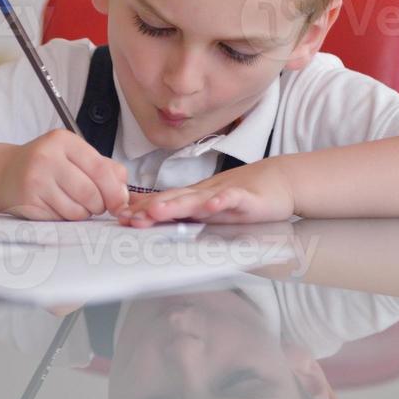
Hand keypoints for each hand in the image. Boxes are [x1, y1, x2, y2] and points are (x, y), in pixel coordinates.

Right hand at [0, 129, 130, 220]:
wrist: (5, 172)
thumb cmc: (47, 164)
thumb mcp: (74, 154)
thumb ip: (104, 167)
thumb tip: (124, 193)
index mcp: (63, 141)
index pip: (100, 169)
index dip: (115, 190)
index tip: (120, 202)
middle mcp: (47, 158)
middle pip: (90, 193)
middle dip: (100, 204)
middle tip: (96, 204)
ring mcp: (35, 181)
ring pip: (77, 210)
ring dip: (84, 213)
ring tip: (75, 202)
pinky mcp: (28, 203)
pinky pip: (61, 219)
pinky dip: (67, 218)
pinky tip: (59, 206)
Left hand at [116, 159, 295, 226]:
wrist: (279, 180)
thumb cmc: (243, 194)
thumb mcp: (209, 203)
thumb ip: (183, 209)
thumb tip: (151, 213)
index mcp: (195, 198)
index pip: (164, 202)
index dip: (142, 210)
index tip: (119, 217)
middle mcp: (205, 194)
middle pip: (174, 200)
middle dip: (150, 209)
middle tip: (128, 217)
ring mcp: (224, 195)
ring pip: (197, 200)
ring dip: (176, 205)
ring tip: (157, 211)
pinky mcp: (247, 199)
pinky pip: (232, 199)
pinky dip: (222, 201)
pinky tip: (213, 205)